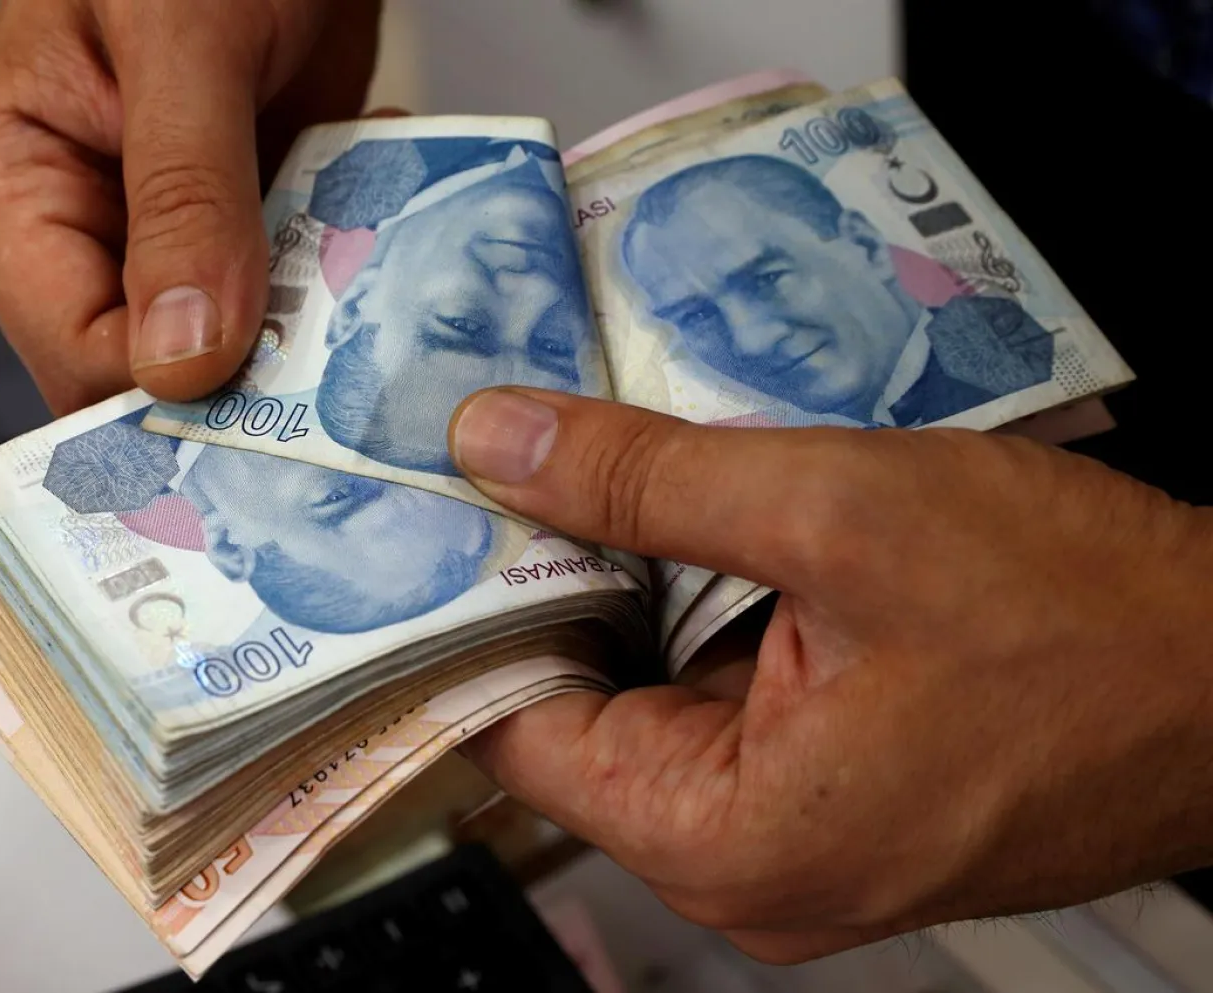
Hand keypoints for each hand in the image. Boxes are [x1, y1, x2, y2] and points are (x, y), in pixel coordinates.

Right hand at [0, 0, 381, 413]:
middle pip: (145, 372)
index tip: (257, 404)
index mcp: (12, 188)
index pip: (70, 349)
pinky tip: (369, 261)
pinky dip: (336, 293)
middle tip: (324, 380)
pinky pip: (287, 301)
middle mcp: (85, 229)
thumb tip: (181, 353)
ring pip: (228, 351)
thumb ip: (181, 195)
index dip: (158, 392)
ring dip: (302, 340)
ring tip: (358, 305)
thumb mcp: (179, 47)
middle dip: (237, 382)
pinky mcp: (245, 231)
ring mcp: (171, 237)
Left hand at [447, 387, 1212, 962]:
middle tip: (530, 456)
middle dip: (560, 581)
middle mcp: (744, 867)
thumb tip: (497, 444)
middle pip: (580, 709)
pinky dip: (710, 610)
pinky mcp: (836, 794)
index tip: (443, 505)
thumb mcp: (840, 511)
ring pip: (653, 694)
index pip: (516, 725)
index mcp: (722, 839)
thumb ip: (646, 480)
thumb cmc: (1086, 619)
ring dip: (642, 585)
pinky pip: (725, 698)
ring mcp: (794, 837)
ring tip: (630, 474)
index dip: (474, 605)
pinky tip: (722, 529)